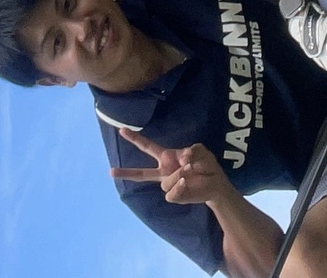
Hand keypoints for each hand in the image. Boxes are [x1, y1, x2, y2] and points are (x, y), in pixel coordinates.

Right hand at [110, 128, 229, 205]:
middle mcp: (164, 171)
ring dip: (178, 174)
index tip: (122, 130)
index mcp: (167, 157)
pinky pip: (171, 192)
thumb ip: (190, 151)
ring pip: (165, 181)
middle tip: (110, 172)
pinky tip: (186, 182)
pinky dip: (179, 186)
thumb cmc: (205, 165)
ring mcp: (169, 184)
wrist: (216, 183)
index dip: (135, 138)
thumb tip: (181, 160)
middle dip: (126, 172)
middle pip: (141, 173)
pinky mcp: (175, 196)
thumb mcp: (199, 151)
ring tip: (190, 170)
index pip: (147, 146)